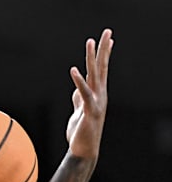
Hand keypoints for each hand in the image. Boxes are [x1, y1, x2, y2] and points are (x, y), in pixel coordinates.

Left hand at [66, 28, 113, 159]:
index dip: (104, 54)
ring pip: (94, 76)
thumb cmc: (81, 132)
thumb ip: (79, 100)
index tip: (108, 39)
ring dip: (91, 58)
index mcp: (97, 94)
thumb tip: (77, 91)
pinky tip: (73, 69)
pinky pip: (83, 93)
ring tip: (90, 41)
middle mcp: (100, 95)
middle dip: (104, 49)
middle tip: (107, 31)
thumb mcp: (79, 111)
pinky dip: (78, 81)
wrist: (83, 150)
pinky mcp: (88, 111)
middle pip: (101, 67)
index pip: (101, 70)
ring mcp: (96, 102)